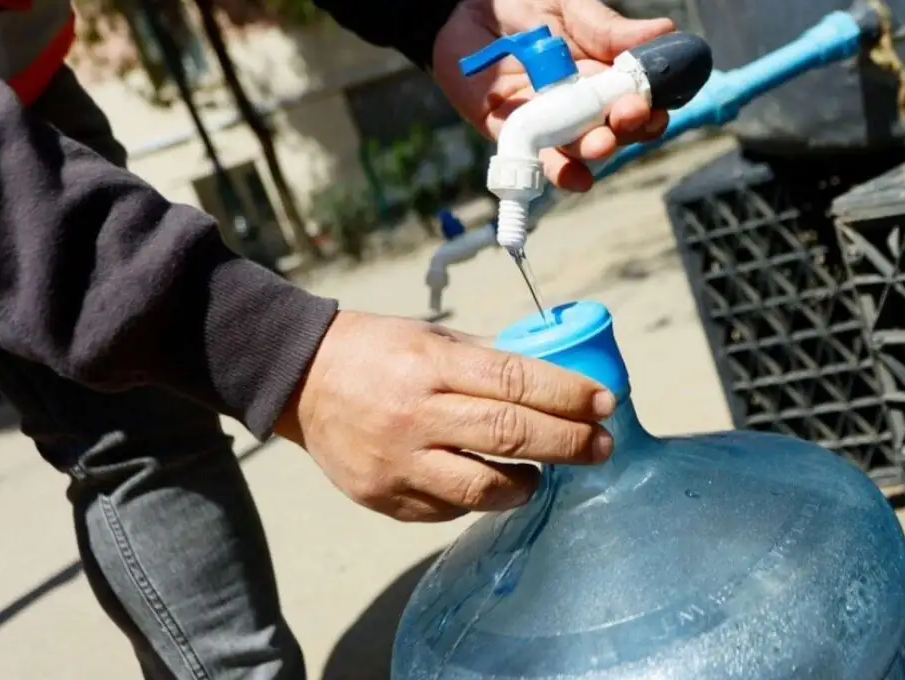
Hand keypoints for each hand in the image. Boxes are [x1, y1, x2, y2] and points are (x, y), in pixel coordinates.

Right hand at [274, 311, 615, 521]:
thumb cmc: (378, 352)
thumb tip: (557, 376)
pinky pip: (449, 509)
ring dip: (528, 482)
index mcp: (430, 365)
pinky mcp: (384, 498)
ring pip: (483, 488)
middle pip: (509, 435)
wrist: (300, 380)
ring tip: (546, 471)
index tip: (604, 403)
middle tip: (602, 445)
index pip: (515, 380)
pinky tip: (492, 482)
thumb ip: (489, 360)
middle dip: (568, 443)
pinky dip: (480, 498)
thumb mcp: (433, 338)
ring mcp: (397, 463)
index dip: (568, 394)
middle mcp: (414, 416)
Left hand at [432, 0, 674, 191]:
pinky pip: (538, 161)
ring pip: (580, 148)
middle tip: (629, 115)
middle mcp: (580, 105)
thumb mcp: (570, 8)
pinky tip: (578, 178)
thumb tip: (664, 31)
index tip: (656, 103)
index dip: (651, 107)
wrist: (463, 8)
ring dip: (596, 150)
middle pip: (615, 130)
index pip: (636, 100)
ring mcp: (549, 122)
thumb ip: (609, 29)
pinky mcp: (512, 132)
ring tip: (601, 143)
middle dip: (628, 128)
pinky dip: (559, 174)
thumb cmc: (521, 5)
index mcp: (602, 75)